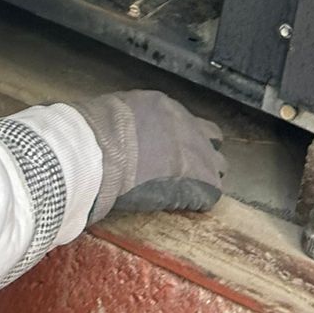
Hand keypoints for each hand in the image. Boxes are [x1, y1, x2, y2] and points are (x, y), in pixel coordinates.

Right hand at [74, 91, 225, 221]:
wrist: (102, 151)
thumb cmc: (96, 134)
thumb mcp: (113, 114)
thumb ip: (129, 122)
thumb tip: (122, 131)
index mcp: (162, 106)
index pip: (182, 121)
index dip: (177, 139)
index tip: (167, 151)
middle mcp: (186, 123)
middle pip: (210, 138)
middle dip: (201, 153)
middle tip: (185, 170)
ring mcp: (198, 151)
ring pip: (218, 166)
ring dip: (205, 177)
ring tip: (188, 192)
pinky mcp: (201, 178)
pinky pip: (211, 193)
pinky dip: (199, 200)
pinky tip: (184, 206)